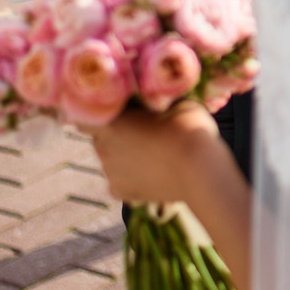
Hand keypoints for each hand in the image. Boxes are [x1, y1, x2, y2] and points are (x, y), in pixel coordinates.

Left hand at [86, 102, 232, 206]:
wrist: (201, 171)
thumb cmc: (188, 127)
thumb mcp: (173, 101)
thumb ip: (152, 101)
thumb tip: (151, 97)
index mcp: (110, 122)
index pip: (88, 113)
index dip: (103, 110)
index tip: (119, 107)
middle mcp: (102, 149)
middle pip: (101, 137)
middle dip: (117, 132)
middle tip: (142, 128)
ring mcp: (111, 174)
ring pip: (110, 159)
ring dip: (124, 154)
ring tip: (152, 152)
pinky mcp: (123, 193)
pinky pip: (119, 179)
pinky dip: (130, 175)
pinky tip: (151, 170)